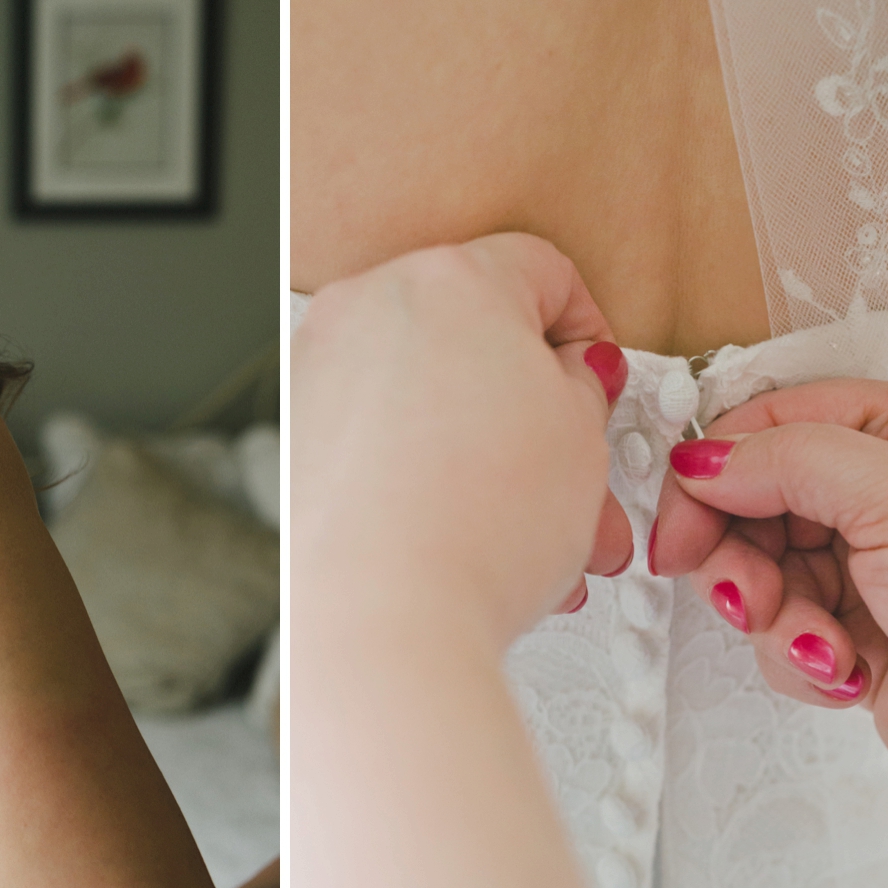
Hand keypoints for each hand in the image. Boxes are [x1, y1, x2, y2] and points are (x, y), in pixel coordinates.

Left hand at [294, 232, 631, 644]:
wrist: (381, 617)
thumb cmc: (474, 530)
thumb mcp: (583, 438)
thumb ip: (581, 384)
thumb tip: (567, 378)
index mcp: (451, 279)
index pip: (542, 271)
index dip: (586, 334)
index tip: (596, 383)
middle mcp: (368, 306)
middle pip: (478, 342)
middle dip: (539, 419)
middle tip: (574, 479)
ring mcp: (317, 368)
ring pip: (429, 398)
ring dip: (489, 459)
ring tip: (531, 537)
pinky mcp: (292, 435)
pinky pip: (378, 438)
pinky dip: (424, 476)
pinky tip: (464, 538)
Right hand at [649, 378, 887, 846]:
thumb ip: (785, 461)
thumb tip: (699, 459)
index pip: (781, 421)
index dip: (720, 465)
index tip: (676, 516)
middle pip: (759, 500)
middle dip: (738, 553)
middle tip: (735, 593)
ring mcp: (878, 569)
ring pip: (763, 572)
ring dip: (772, 614)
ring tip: (814, 644)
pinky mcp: (863, 641)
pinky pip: (784, 634)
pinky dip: (800, 657)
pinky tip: (846, 676)